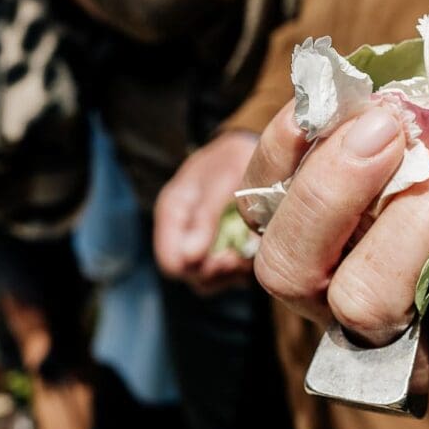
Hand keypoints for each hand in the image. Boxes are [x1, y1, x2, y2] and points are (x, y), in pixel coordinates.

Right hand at [155, 131, 262, 295]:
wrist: (249, 148)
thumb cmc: (232, 157)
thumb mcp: (221, 179)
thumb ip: (205, 216)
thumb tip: (191, 256)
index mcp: (174, 211)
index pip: (171, 261)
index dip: (196, 268)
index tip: (226, 259)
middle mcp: (183, 231)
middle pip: (191, 275)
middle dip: (217, 273)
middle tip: (241, 259)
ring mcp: (202, 242)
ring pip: (210, 280)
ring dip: (232, 274)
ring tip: (250, 254)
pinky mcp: (222, 247)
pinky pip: (229, 274)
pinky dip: (243, 269)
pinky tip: (257, 251)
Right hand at [240, 101, 428, 399]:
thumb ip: (412, 131)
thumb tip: (389, 96)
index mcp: (326, 252)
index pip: (263, 214)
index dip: (279, 154)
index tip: (332, 99)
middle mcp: (343, 309)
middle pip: (287, 269)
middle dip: (331, 188)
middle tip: (392, 129)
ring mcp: (403, 351)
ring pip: (363, 299)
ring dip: (418, 218)